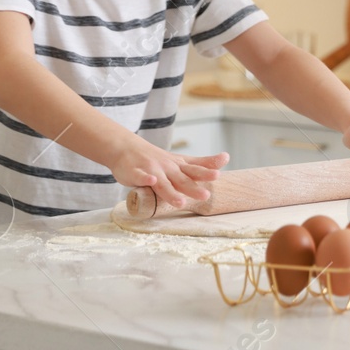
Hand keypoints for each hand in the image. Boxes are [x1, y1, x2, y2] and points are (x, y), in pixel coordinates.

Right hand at [109, 139, 229, 208]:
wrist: (125, 147)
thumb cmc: (157, 159)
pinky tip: (151, 181)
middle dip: (194, 188)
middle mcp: (168, 167)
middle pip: (182, 179)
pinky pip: (141, 177)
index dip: (208, 169)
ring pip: (163, 183)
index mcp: (179, 165)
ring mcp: (152, 170)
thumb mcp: (180, 161)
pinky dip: (146, 179)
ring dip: (171, 192)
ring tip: (181, 202)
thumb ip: (199, 164)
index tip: (220, 170)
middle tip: (206, 195)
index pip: (196, 168)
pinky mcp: (135, 173)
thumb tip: (224, 162)